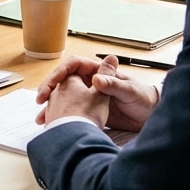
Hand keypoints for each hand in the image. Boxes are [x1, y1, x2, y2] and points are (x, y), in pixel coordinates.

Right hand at [36, 55, 158, 130]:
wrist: (149, 116)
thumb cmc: (143, 99)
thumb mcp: (129, 91)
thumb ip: (113, 85)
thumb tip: (96, 79)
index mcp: (98, 71)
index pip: (72, 65)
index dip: (59, 73)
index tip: (51, 85)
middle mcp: (90, 81)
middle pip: (62, 80)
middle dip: (48, 89)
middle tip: (40, 100)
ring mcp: (87, 95)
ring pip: (62, 96)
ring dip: (50, 105)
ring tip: (41, 117)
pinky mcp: (88, 109)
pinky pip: (68, 110)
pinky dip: (59, 116)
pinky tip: (52, 123)